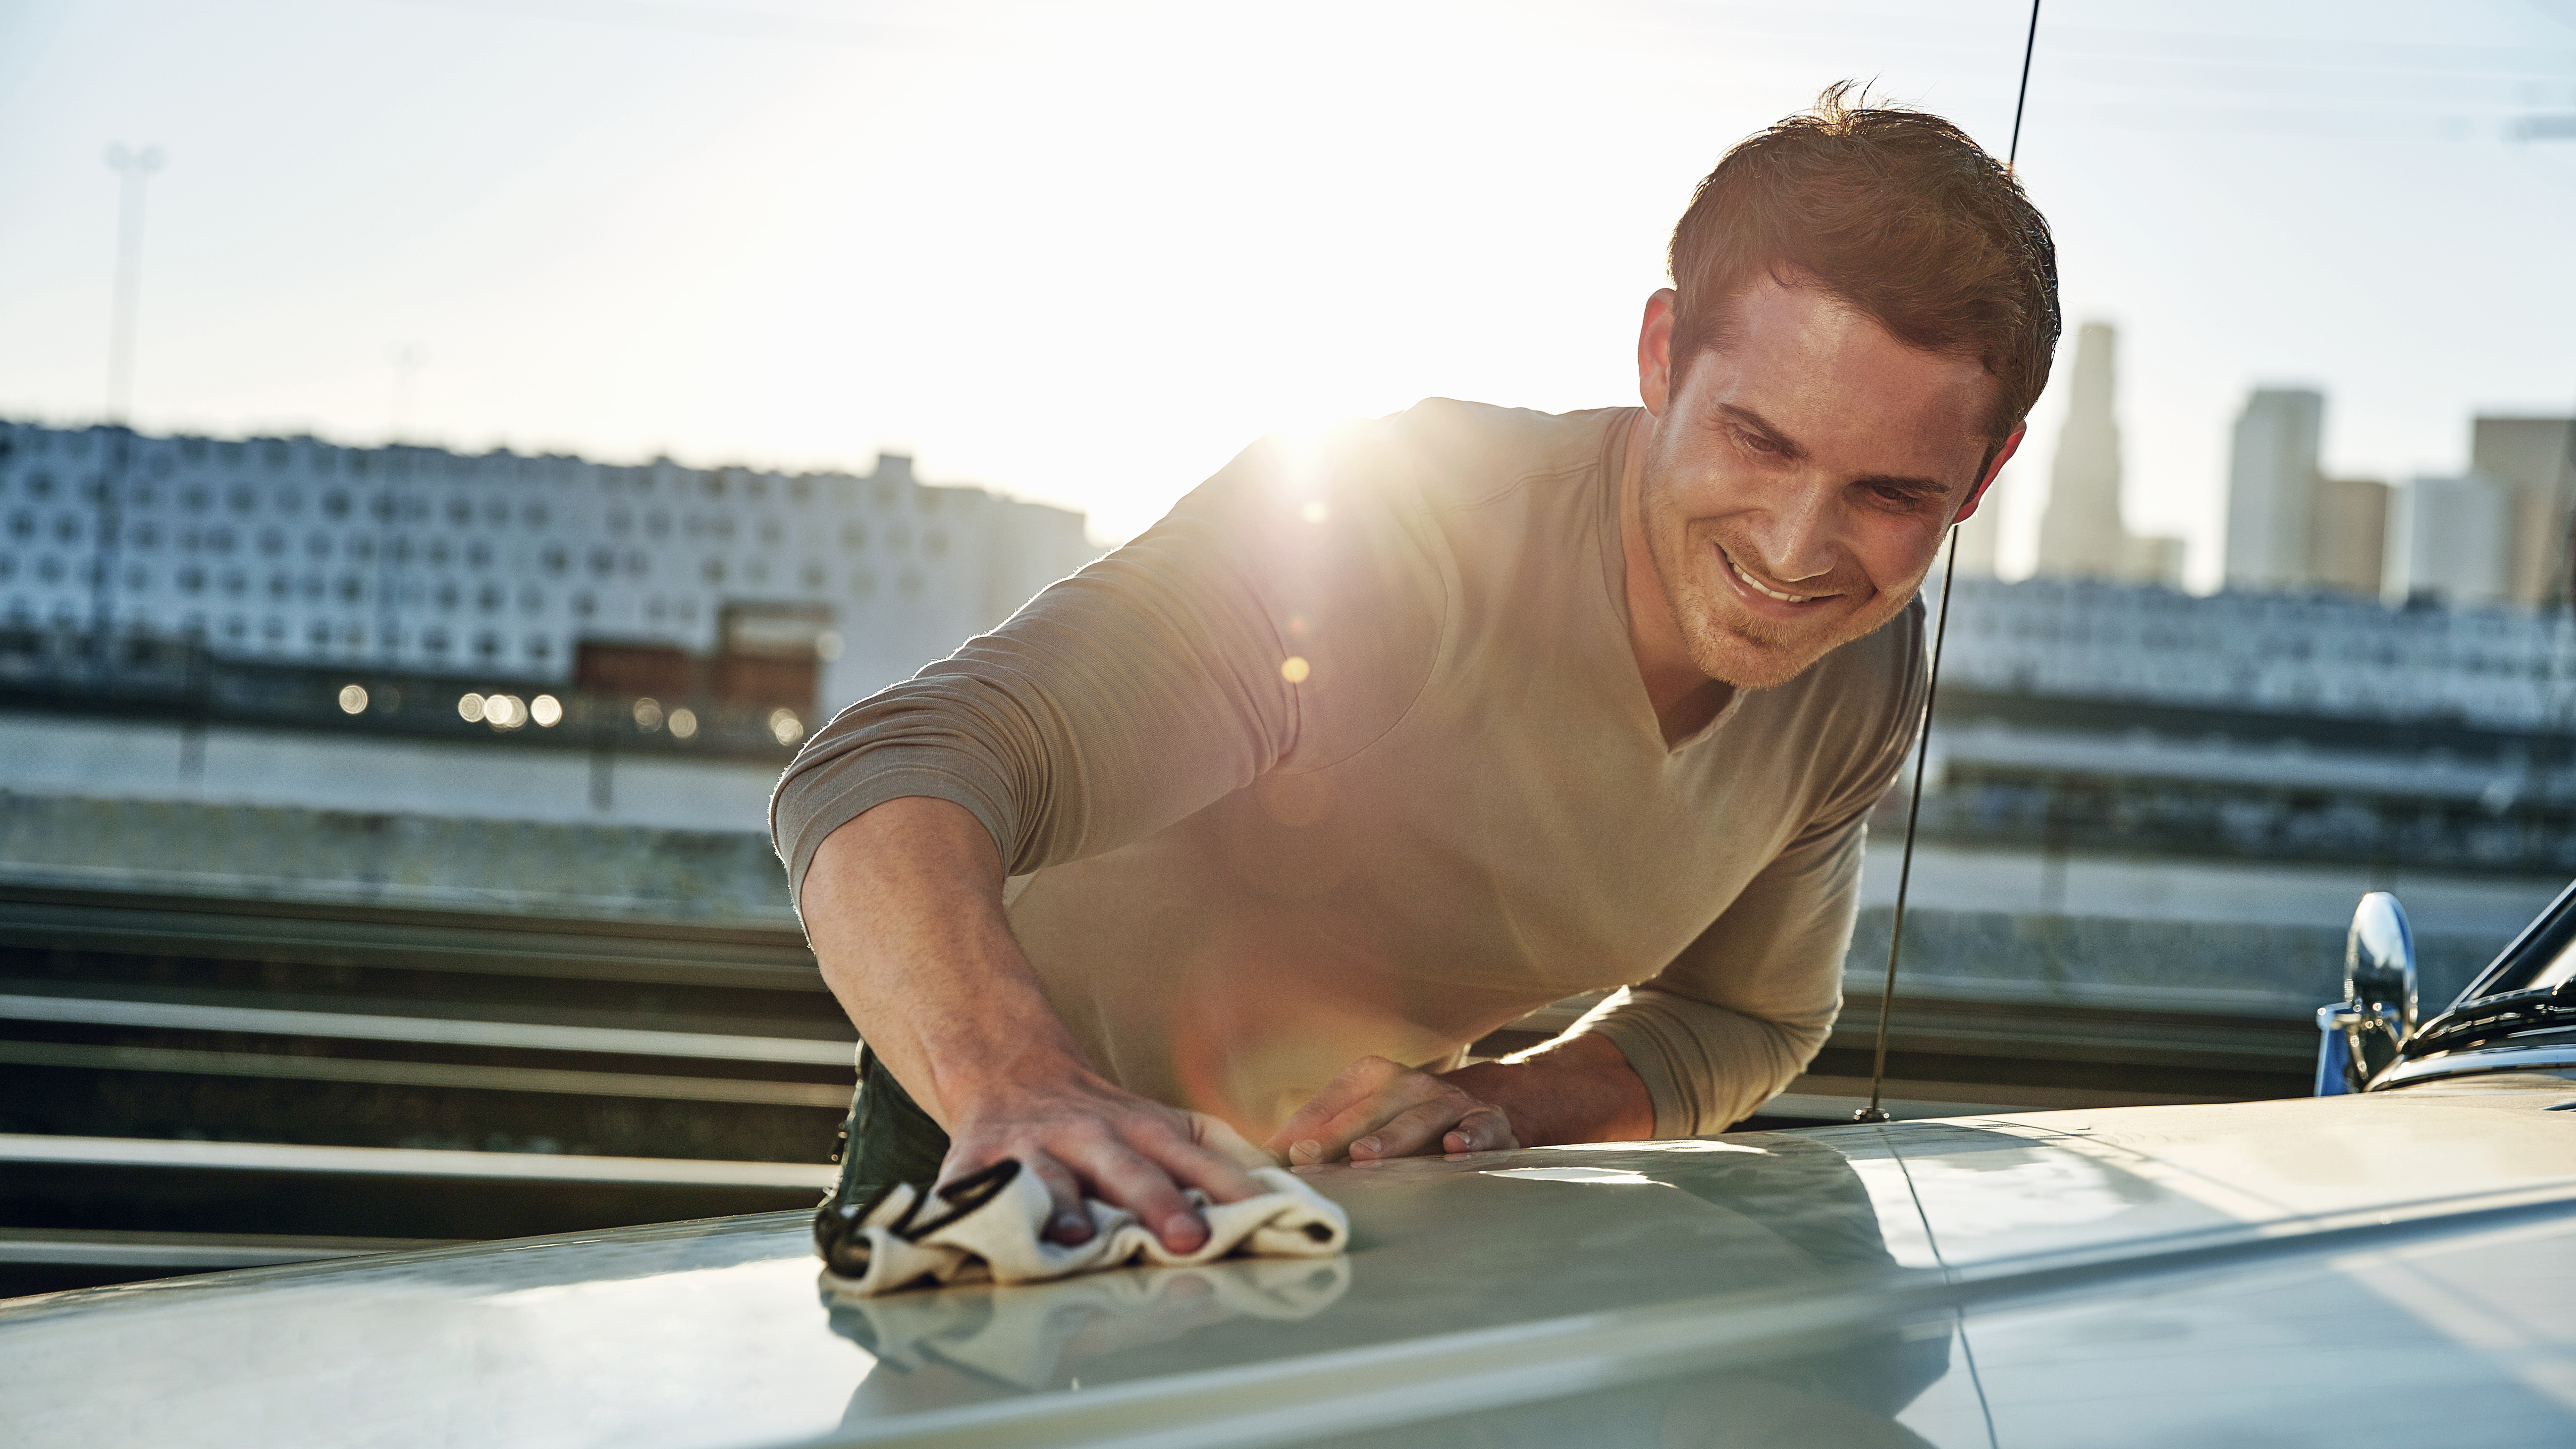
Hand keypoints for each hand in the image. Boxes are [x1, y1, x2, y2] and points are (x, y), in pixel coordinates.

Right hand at [940, 1068, 1268, 1251]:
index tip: (1263, 1217)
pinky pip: (972, 1189)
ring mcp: (1034, 1149)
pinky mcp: (977, 1161)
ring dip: (1065, 1210)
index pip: (1198, 1158)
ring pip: (1052, 1181)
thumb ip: (1218, 1155)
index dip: (1230, 1189)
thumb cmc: (1099, 1118)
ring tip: (1077, 1243)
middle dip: (1158, 1204)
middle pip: (1130, 1169)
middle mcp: (1092, 1135)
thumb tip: (1285, 1190)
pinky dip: (970, 1209)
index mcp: (1145, 1129)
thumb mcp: (1162, 1123)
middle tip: (1187, 1241)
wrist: (1006, 1068)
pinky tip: (968, 1228)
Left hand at [1262, 1055, 1518, 1165]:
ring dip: (1393, 1138)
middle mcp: (1411, 1083)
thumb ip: (1318, 1137)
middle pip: (1370, 1110)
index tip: (1280, 1153)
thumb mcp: (1362, 1123)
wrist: (1476, 1116)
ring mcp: (1450, 1100)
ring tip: (1366, 1157)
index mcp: (1374, 1076)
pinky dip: (1471, 1136)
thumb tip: (1262, 1159)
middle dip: (1337, 1136)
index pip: (1334, 1100)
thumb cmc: (1403, 1126)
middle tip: (1308, 1158)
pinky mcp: (1488, 1121)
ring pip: (1419, 1118)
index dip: (1305, 1127)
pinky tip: (1455, 1148)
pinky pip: (1481, 1127)